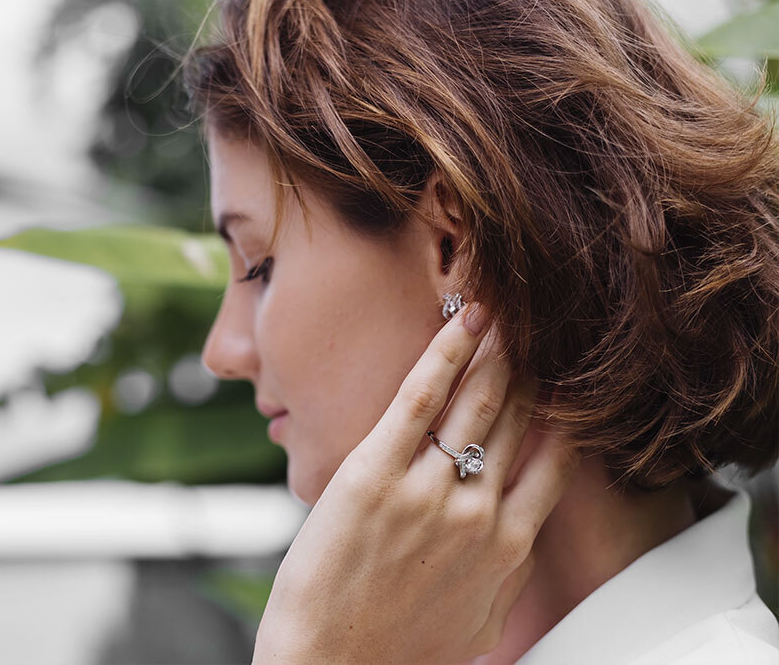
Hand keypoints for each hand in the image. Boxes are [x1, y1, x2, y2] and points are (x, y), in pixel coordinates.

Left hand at [252, 303, 579, 663]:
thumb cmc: (399, 650)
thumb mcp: (479, 617)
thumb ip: (508, 565)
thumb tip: (522, 523)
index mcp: (508, 545)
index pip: (554, 458)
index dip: (563, 409)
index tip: (567, 374)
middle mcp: (478, 510)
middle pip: (517, 419)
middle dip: (530, 365)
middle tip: (539, 322)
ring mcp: (427, 490)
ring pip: (478, 401)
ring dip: (498, 348)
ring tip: (509, 309)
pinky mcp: (374, 474)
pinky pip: (419, 399)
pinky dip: (446, 353)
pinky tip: (465, 319)